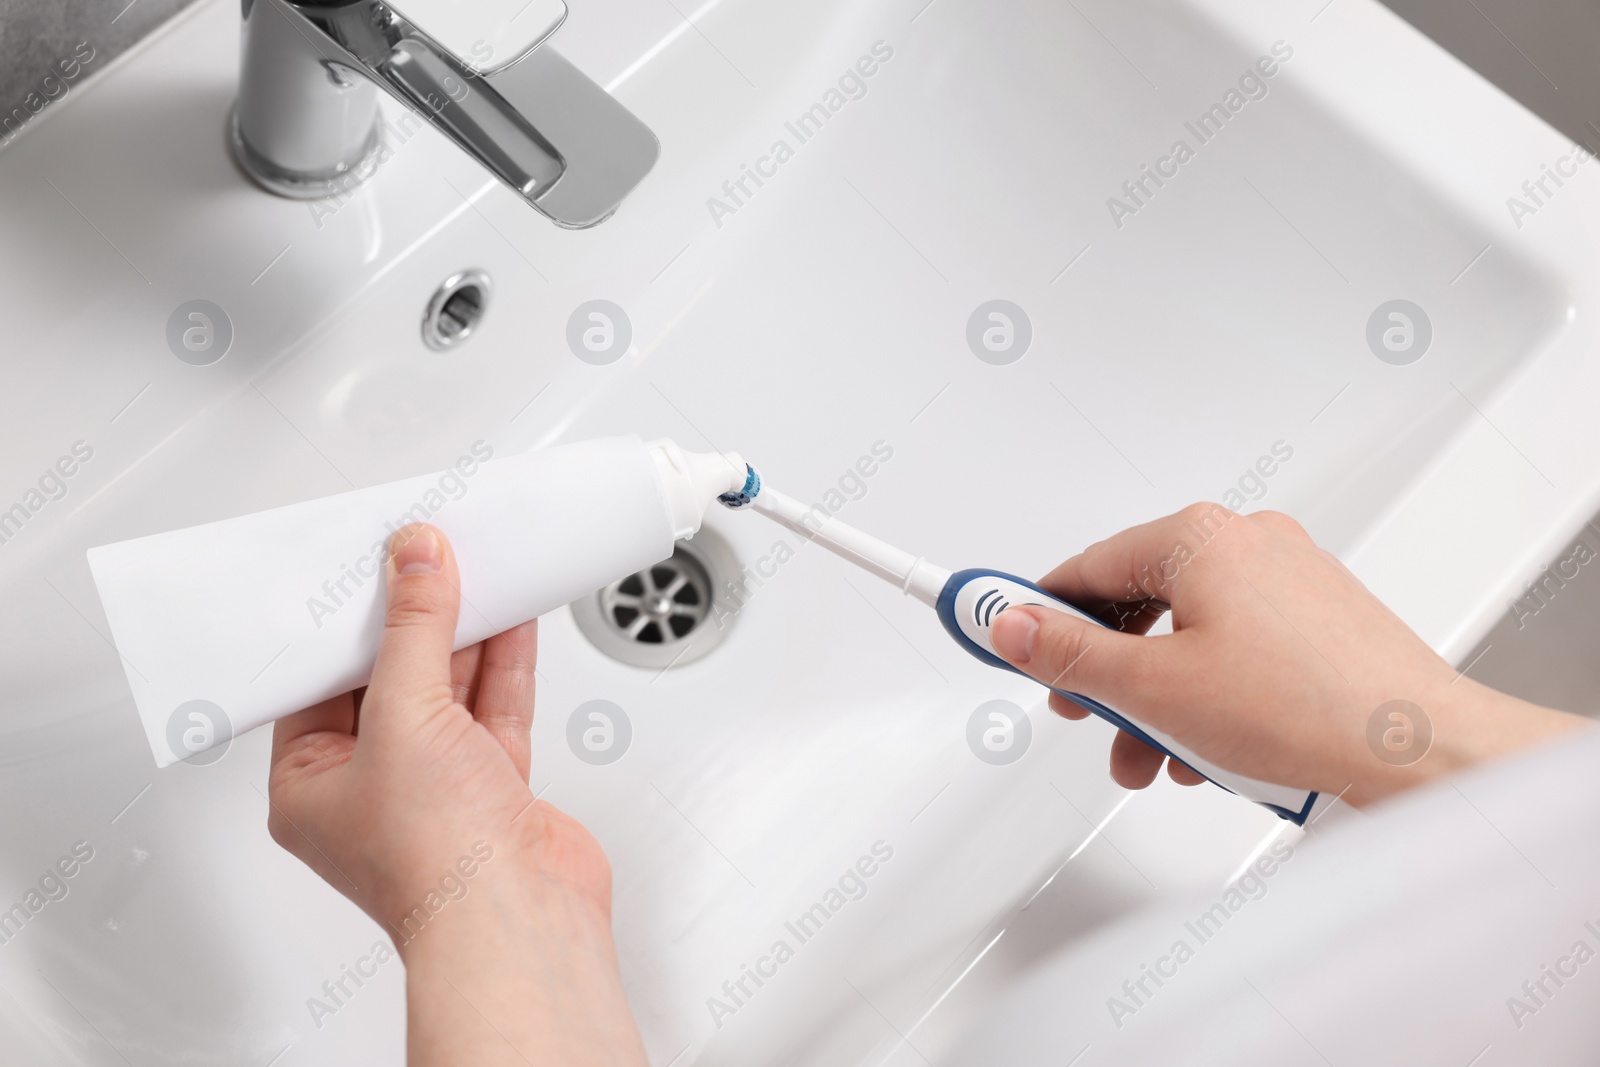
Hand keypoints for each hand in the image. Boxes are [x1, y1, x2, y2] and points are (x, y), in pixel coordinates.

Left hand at [268, 523, 646, 1065]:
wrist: (520, 919)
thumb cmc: (436, 864)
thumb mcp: (405, 717)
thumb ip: (414, 632)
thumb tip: (414, 565)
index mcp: (311, 784)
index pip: (320, 680)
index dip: (347, 621)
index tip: (371, 566)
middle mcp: (372, 786)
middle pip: (389, 678)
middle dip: (413, 619)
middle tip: (429, 557)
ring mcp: (437, 787)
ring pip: (448, 689)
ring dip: (464, 633)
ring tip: (475, 571)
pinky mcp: (494, 787)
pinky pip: (493, 709)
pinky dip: (504, 662)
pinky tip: (511, 619)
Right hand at [989, 505, 1585, 805]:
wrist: (1421, 752)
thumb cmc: (1311, 708)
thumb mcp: (1152, 690)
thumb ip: (1067, 656)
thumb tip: (1011, 627)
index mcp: (1199, 536)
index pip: (1084, 568)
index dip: (1030, 609)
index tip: (989, 624)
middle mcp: (1247, 542)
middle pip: (1136, 605)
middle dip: (1105, 676)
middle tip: (1081, 713)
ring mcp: (1289, 580)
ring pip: (1186, 636)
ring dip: (1158, 700)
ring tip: (1156, 757)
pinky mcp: (1318, 621)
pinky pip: (1235, 650)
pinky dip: (1210, 696)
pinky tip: (1211, 751)